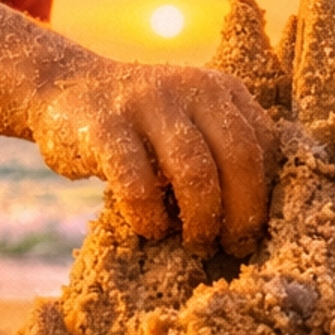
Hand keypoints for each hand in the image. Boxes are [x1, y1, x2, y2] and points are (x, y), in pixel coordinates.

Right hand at [29, 58, 278, 254]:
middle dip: (242, 212)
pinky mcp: (104, 127)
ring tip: (196, 243)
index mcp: (221, 90)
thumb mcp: (191, 119)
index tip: (257, 229)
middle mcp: (191, 87)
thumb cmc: (143, 126)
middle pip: (239, 157)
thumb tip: (259, 221)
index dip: (266, 193)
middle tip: (235, 247)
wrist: (67, 89)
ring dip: (201, 219)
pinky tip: (151, 228)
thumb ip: (224, 149)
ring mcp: (147, 103)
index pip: (265, 144)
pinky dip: (150, 217)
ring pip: (194, 172)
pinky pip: (138, 184)